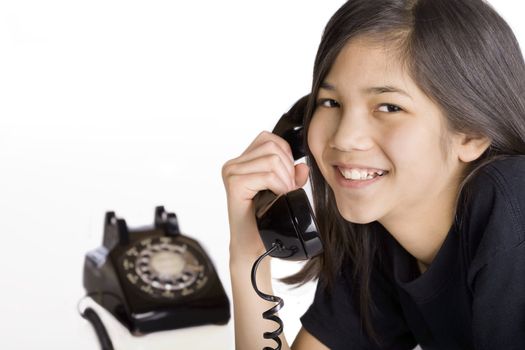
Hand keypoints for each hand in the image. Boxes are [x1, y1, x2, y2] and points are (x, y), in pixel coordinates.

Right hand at [222, 131, 308, 260]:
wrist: (252, 248)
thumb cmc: (265, 223)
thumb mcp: (283, 193)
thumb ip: (292, 176)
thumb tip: (303, 166)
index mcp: (242, 162)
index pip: (269, 140)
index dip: (286, 155)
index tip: (288, 179)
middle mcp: (233, 165)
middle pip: (272, 147)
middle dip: (288, 169)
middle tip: (288, 190)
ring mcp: (231, 173)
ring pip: (272, 160)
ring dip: (285, 179)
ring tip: (284, 195)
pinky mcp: (234, 184)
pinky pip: (267, 175)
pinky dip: (280, 186)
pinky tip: (279, 198)